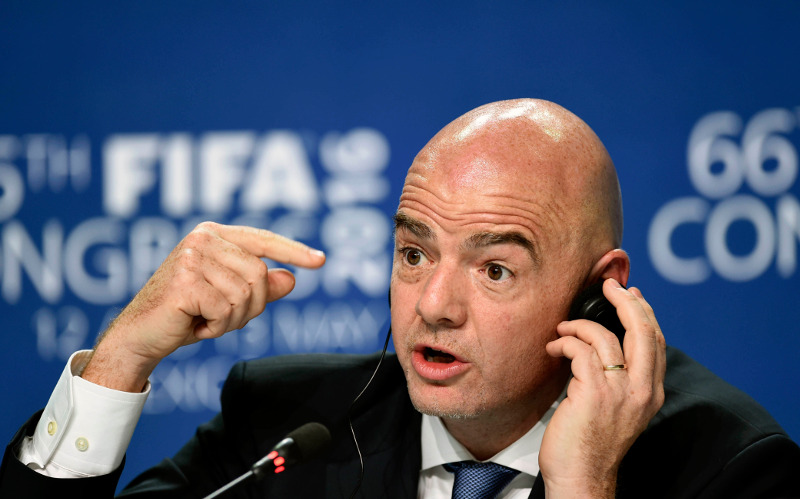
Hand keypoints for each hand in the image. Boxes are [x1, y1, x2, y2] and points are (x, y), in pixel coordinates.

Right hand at [81, 222, 325, 391]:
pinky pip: (228, 309)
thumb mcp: (229, 299)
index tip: (320, 260)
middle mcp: (203, 238)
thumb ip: (259, 287)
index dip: (294, 251)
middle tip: (220, 317)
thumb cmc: (185, 315)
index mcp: (214, 235)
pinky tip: (197, 325)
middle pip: (260, 274)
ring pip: (247, 293)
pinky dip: (218, 327)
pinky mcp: (187, 281)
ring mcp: (193, 257)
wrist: (140, 337)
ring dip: (232, 319)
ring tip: (206, 319)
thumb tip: (291, 279)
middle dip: (250, 306)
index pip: (263, 239)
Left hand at [539, 279, 665, 497]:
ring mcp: (619, 391)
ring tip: (562, 331)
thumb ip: (619, 378)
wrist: (582, 477)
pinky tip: (554, 348)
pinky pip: (581, 350)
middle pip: (644, 329)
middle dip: (626, 300)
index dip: (644, 312)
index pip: (657, 341)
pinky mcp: (594, 392)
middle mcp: (642, 390)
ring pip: (606, 335)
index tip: (630, 294)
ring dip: (579, 325)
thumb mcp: (618, 408)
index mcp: (651, 393)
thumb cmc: (590, 444)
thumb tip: (606, 343)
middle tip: (608, 286)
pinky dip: (564, 342)